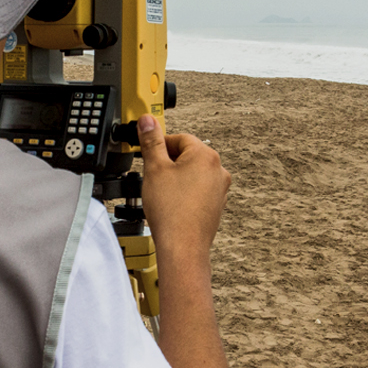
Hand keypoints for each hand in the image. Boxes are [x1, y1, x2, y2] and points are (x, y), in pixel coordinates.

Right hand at [136, 115, 231, 257]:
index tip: (148, 151)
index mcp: (206, 156)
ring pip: (193, 174)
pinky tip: (172, 204)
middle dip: (169, 162)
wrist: (183, 245)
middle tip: (153, 174)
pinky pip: (198, 191)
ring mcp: (219, 189)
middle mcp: (218, 170)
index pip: (180, 138)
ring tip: (162, 192)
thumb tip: (147, 121)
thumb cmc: (172, 211)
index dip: (160, 144)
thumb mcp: (154, 168)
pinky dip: (184, 193)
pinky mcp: (216, 205)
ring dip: (176, 178)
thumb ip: (151, 141)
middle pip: (188, 155)